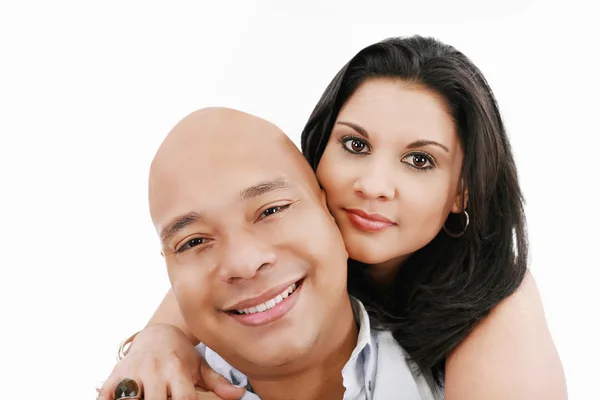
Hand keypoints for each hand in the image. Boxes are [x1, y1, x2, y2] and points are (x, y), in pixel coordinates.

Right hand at [97, 324, 244, 399]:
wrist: (157, 335)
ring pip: (130, 398)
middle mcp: (154, 370)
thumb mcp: (201, 366)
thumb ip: (218, 382)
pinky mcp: (114, 376)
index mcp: (177, 370)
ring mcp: (132, 372)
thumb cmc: (182, 356)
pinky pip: (106, 395)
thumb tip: (240, 394)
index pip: (183, 397)